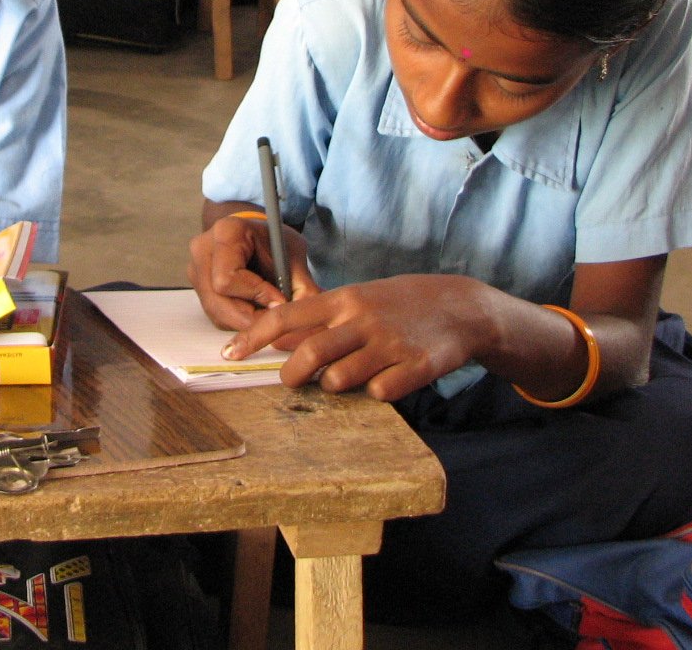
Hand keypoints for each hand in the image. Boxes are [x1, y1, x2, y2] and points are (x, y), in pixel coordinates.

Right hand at [188, 213, 319, 331]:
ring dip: (246, 322)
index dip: (255, 295)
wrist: (255, 235)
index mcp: (225, 232)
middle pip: (219, 301)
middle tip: (278, 320)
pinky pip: (216, 315)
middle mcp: (202, 250)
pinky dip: (239, 320)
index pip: (228, 278)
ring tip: (269, 313)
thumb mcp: (293, 256)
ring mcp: (196, 270)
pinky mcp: (198, 288)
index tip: (281, 300)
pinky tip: (256, 310)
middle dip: (252, 317)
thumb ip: (302, 286)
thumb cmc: (274, 241)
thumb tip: (307, 320)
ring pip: (217, 313)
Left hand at [220, 274, 492, 400]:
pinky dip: (374, 392)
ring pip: (339, 379)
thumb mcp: (359, 300)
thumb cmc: (399, 304)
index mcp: (345, 299)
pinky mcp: (414, 367)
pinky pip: (378, 392)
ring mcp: (389, 343)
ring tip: (346, 375)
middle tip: (291, 380)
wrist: (460, 307)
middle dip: (291, 375)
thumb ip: (321, 320)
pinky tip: (384, 378)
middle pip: (308, 355)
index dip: (254, 337)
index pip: (286, 316)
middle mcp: (363, 319)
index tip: (231, 355)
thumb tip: (276, 337)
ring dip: (333, 385)